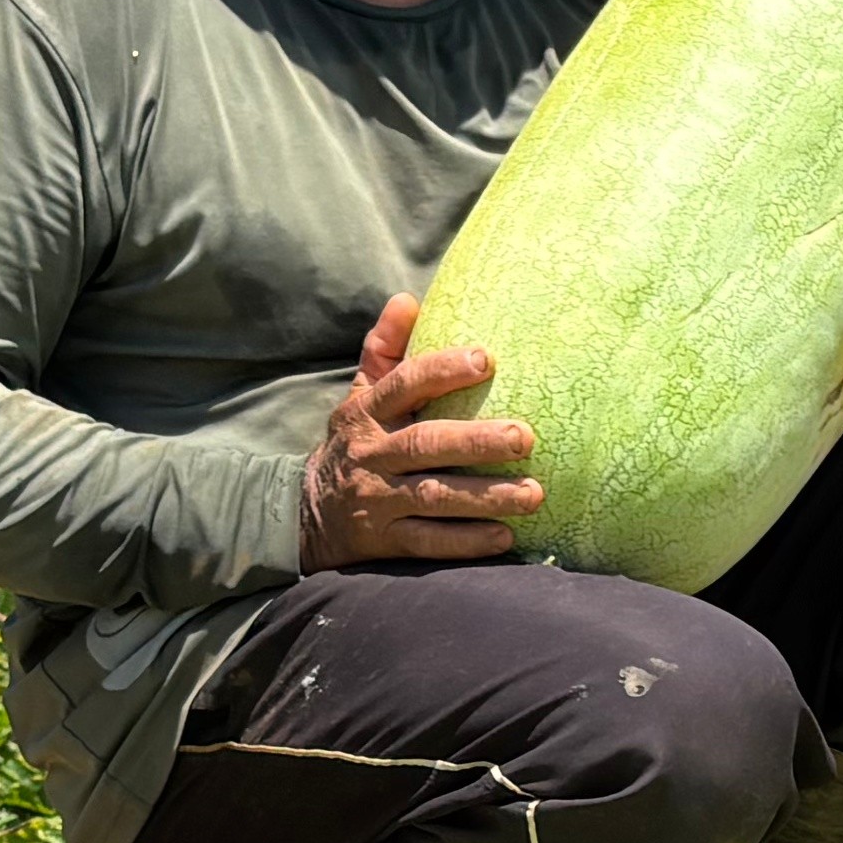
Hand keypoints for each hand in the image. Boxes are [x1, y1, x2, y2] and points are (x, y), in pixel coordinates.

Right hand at [301, 294, 542, 566]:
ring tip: (533, 494)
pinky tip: (504, 537)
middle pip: (425, 444)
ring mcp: (377, 500)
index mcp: (367, 413)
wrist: (308, 515)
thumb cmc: (355, 444)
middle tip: (525, 437)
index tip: (486, 359)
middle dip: (476, 441)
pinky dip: (466, 541)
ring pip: (433, 496)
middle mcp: (371, 455)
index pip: (403, 384)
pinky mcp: (384, 542)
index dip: (442, 371)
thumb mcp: (360, 396)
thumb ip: (384, 350)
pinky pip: (428, 542)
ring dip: (485, 497)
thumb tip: (407, 300)